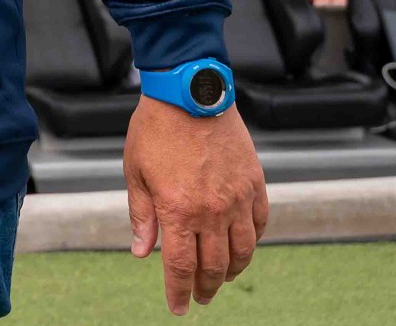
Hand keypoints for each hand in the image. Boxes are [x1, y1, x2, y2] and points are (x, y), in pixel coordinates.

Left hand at [124, 96, 269, 315]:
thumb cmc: (155, 128)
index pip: (181, 266)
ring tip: (222, 279)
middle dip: (206, 288)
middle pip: (213, 265)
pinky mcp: (254, 183)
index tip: (178, 308)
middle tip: (200, 297)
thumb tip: (143, 252)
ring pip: (243, 251)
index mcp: (178, 209)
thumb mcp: (136, 172)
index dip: (179, 291)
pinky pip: (259, 224)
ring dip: (232, 271)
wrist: (190, 92)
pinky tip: (242, 247)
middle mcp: (212, 210)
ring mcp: (237, 198)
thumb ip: (142, 215)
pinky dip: (252, 241)